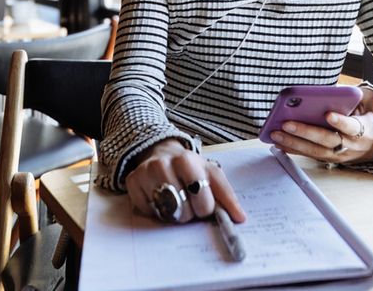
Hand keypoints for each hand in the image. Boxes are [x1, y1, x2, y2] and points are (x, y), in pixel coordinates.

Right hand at [125, 139, 245, 223]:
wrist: (161, 153)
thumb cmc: (190, 168)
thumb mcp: (211, 174)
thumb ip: (227, 196)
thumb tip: (240, 218)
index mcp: (187, 161)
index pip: (203, 203)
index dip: (206, 208)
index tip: (203, 201)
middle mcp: (162, 164)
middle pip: (182, 212)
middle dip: (189, 212)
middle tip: (187, 200)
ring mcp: (144, 173)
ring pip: (165, 214)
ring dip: (173, 214)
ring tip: (175, 200)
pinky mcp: (132, 182)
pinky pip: (148, 211)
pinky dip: (156, 211)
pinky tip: (159, 197)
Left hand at [269, 88, 372, 162]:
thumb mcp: (371, 102)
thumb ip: (354, 94)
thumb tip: (331, 89)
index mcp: (365, 129)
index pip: (352, 126)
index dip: (340, 122)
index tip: (328, 114)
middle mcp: (353, 145)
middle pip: (327, 140)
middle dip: (305, 132)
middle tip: (286, 123)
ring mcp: (342, 155)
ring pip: (316, 152)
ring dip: (294, 143)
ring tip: (275, 134)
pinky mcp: (332, 159)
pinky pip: (312, 156)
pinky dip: (295, 150)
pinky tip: (279, 143)